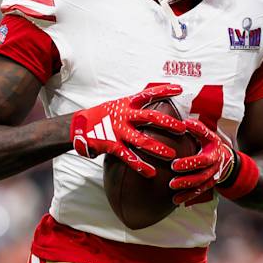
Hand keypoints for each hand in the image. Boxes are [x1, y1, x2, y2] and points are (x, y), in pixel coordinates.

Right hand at [69, 83, 183, 177]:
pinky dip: (140, 166)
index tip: (180, 89)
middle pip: (150, 118)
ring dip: (157, 148)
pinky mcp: (112, 145)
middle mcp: (124, 116)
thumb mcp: (119, 105)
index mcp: (127, 104)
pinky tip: (150, 173)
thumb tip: (154, 102)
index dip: (164, 91)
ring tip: (172, 155)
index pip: (148, 94)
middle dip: (167, 123)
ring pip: (141, 140)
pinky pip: (128, 157)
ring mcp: (118, 131)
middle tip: (183, 129)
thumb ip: (135, 106)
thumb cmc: (103, 116)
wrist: (80, 126)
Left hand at [167, 116, 239, 203]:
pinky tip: (175, 201)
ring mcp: (212, 177)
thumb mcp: (206, 133)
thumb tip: (185, 123)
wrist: (224, 158)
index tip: (174, 165)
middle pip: (202, 176)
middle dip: (187, 180)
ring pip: (201, 186)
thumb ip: (197, 128)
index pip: (203, 160)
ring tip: (172, 189)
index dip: (190, 164)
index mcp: (214, 152)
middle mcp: (215, 166)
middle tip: (172, 182)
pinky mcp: (208, 185)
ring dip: (186, 190)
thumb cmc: (209, 142)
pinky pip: (199, 193)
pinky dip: (187, 197)